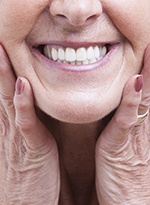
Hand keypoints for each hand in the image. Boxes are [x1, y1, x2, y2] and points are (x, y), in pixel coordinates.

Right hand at [0, 45, 59, 204]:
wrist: (26, 201)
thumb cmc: (30, 171)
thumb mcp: (28, 142)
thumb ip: (27, 122)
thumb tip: (27, 103)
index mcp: (12, 124)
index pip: (6, 90)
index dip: (3, 69)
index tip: (2, 48)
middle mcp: (10, 125)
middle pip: (3, 88)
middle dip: (0, 64)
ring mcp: (18, 135)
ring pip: (9, 99)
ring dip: (5, 75)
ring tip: (2, 51)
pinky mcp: (30, 147)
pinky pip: (24, 121)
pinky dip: (22, 103)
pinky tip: (22, 85)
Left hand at [96, 45, 149, 204]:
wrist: (129, 201)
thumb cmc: (125, 172)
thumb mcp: (126, 142)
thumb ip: (126, 121)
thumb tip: (126, 102)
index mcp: (143, 124)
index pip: (148, 91)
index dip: (149, 70)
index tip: (148, 50)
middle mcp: (144, 125)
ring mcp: (134, 133)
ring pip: (143, 98)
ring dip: (148, 74)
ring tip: (149, 49)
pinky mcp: (120, 144)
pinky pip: (127, 118)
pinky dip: (131, 100)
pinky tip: (135, 82)